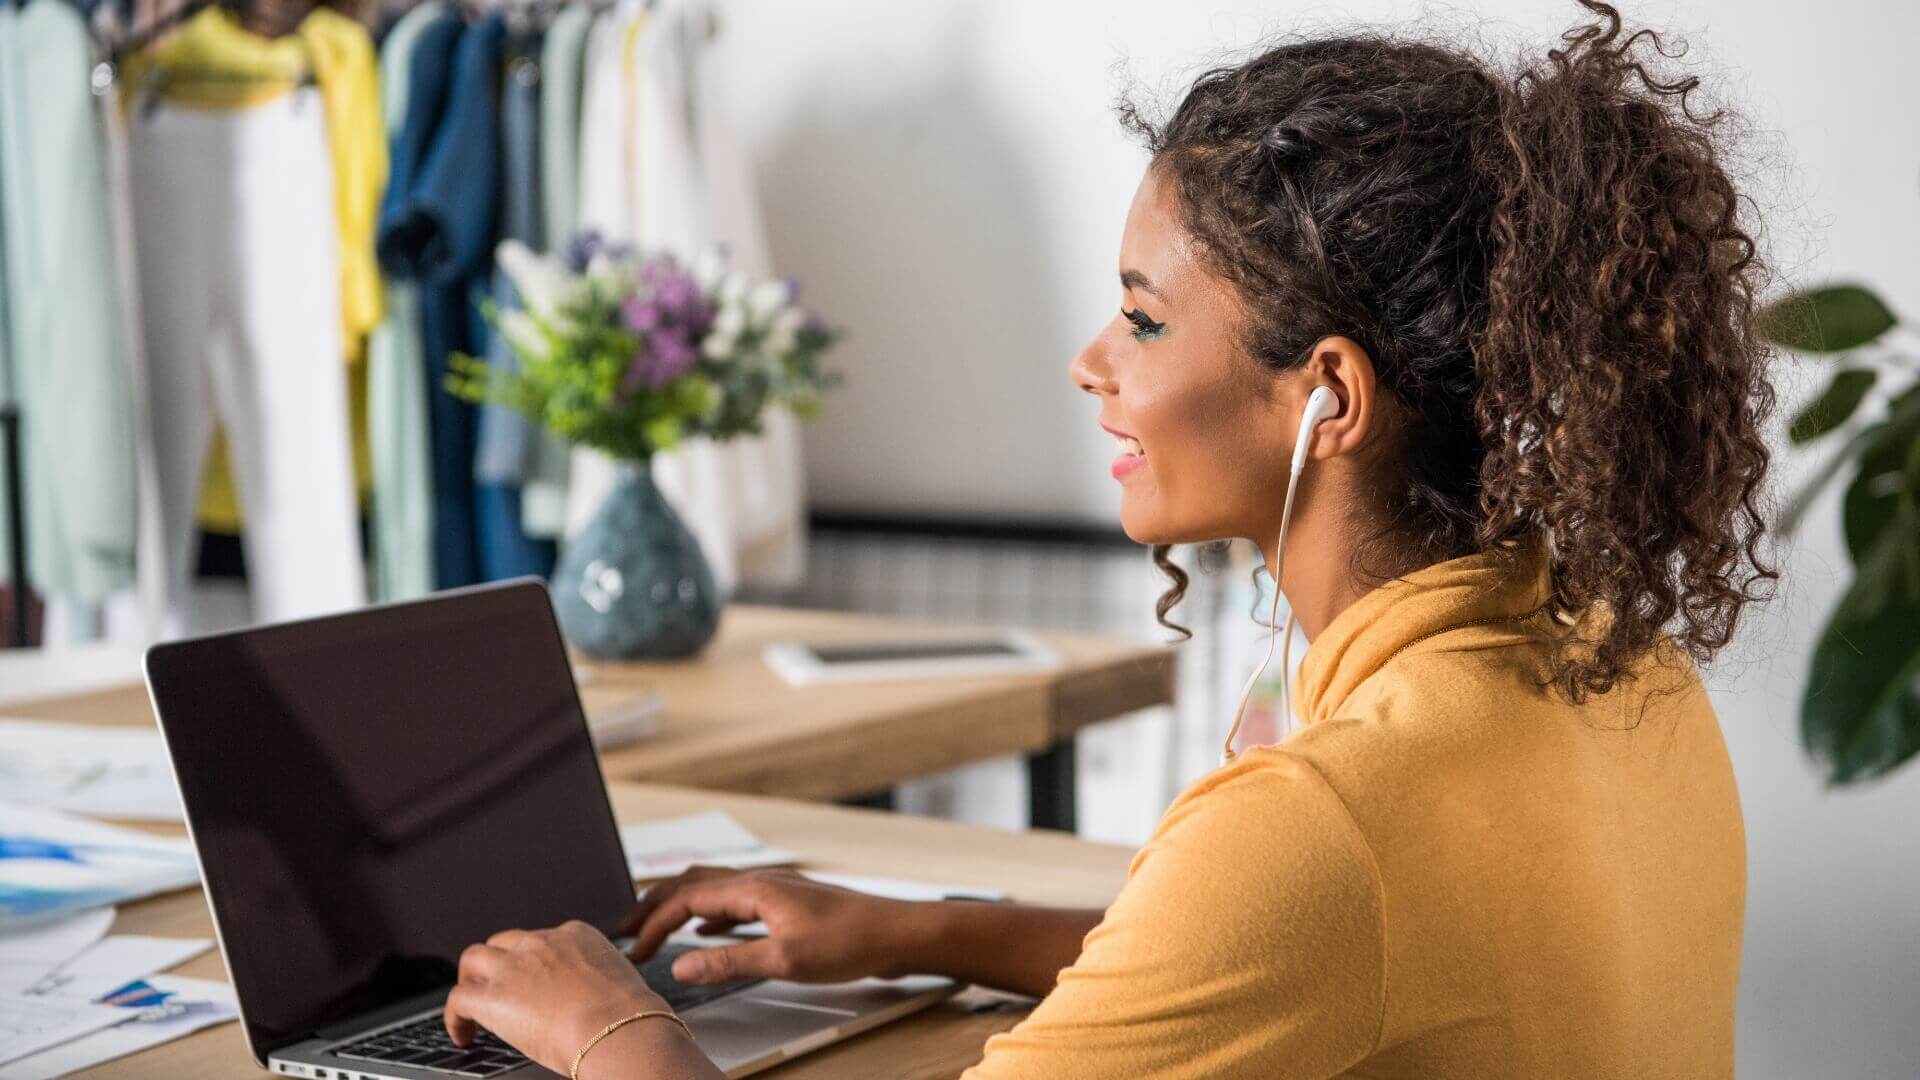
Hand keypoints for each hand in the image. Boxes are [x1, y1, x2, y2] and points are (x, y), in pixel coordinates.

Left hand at [442, 920, 680, 1074]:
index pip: (541, 939)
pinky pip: (457, 999)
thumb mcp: (619, 981)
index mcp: (575, 935)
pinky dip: (455, 1017)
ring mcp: (514, 966)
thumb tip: (598, 998)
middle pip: (504, 942)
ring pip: (473, 958)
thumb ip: (600, 981)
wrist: (617, 1028)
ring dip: (471, 979)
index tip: (534, 982)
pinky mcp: (492, 996)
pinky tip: (463, 1034)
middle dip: (498, 964)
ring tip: (472, 1005)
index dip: (532, 961)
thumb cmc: (628, 1016)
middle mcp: (541, 942)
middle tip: (498, 989)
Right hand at [621, 867, 921, 984]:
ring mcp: (775, 891)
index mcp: (755, 889)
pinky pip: (735, 902)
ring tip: (656, 925)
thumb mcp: (785, 960)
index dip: (653, 924)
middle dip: (655, 905)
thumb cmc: (851, 942)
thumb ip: (730, 962)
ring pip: (714, 889)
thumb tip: (681, 965)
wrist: (897, 933)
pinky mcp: (787, 905)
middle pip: (694, 884)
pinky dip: (709, 914)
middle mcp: (762, 882)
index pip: (686, 899)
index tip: (633, 950)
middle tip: (626, 928)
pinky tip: (707, 931)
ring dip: (680, 906)